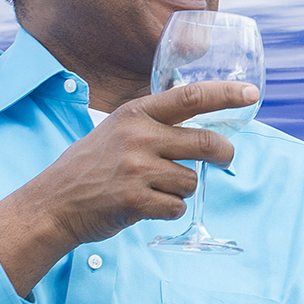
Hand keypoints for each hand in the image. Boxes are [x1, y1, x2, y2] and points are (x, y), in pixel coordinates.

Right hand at [0, 80, 255, 294]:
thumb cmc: (91, 166)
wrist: (53, 202)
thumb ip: (153, 124)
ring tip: (157, 189)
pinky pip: (177, 207)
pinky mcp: (136, 200)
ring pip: (192, 180)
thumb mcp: (117, 129)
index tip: (251, 94)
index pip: (190, 97)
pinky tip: (148, 205)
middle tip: (225, 157)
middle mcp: (137, 137)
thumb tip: (202, 124)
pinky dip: (171, 210)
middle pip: (204, 142)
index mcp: (135, 113)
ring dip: (183, 189)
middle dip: (223, 152)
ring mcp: (136, 169)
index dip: (225, 94)